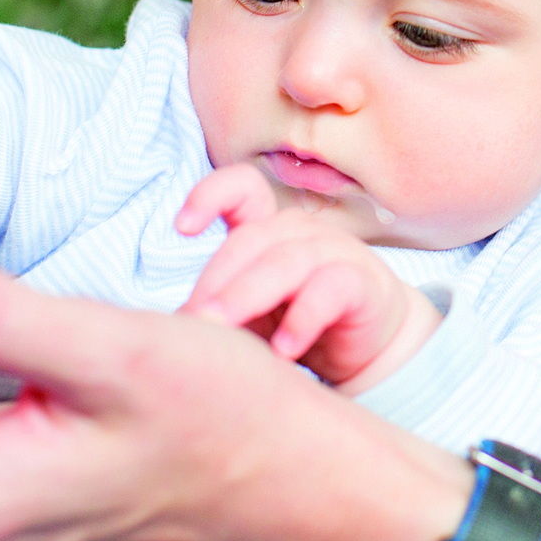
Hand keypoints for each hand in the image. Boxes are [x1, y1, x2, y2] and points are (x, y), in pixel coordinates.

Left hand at [174, 164, 440, 392]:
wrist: (370, 350)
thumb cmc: (299, 324)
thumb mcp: (250, 315)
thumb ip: (217, 308)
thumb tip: (170, 325)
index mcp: (269, 230)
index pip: (243, 189)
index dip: (211, 195)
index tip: (182, 228)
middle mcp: (301, 233)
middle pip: (252, 239)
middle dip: (217, 279)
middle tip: (193, 320)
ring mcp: (337, 253)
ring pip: (286, 262)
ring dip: (248, 295)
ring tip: (221, 329)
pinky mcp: (364, 284)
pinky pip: (331, 290)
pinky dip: (303, 319)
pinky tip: (283, 350)